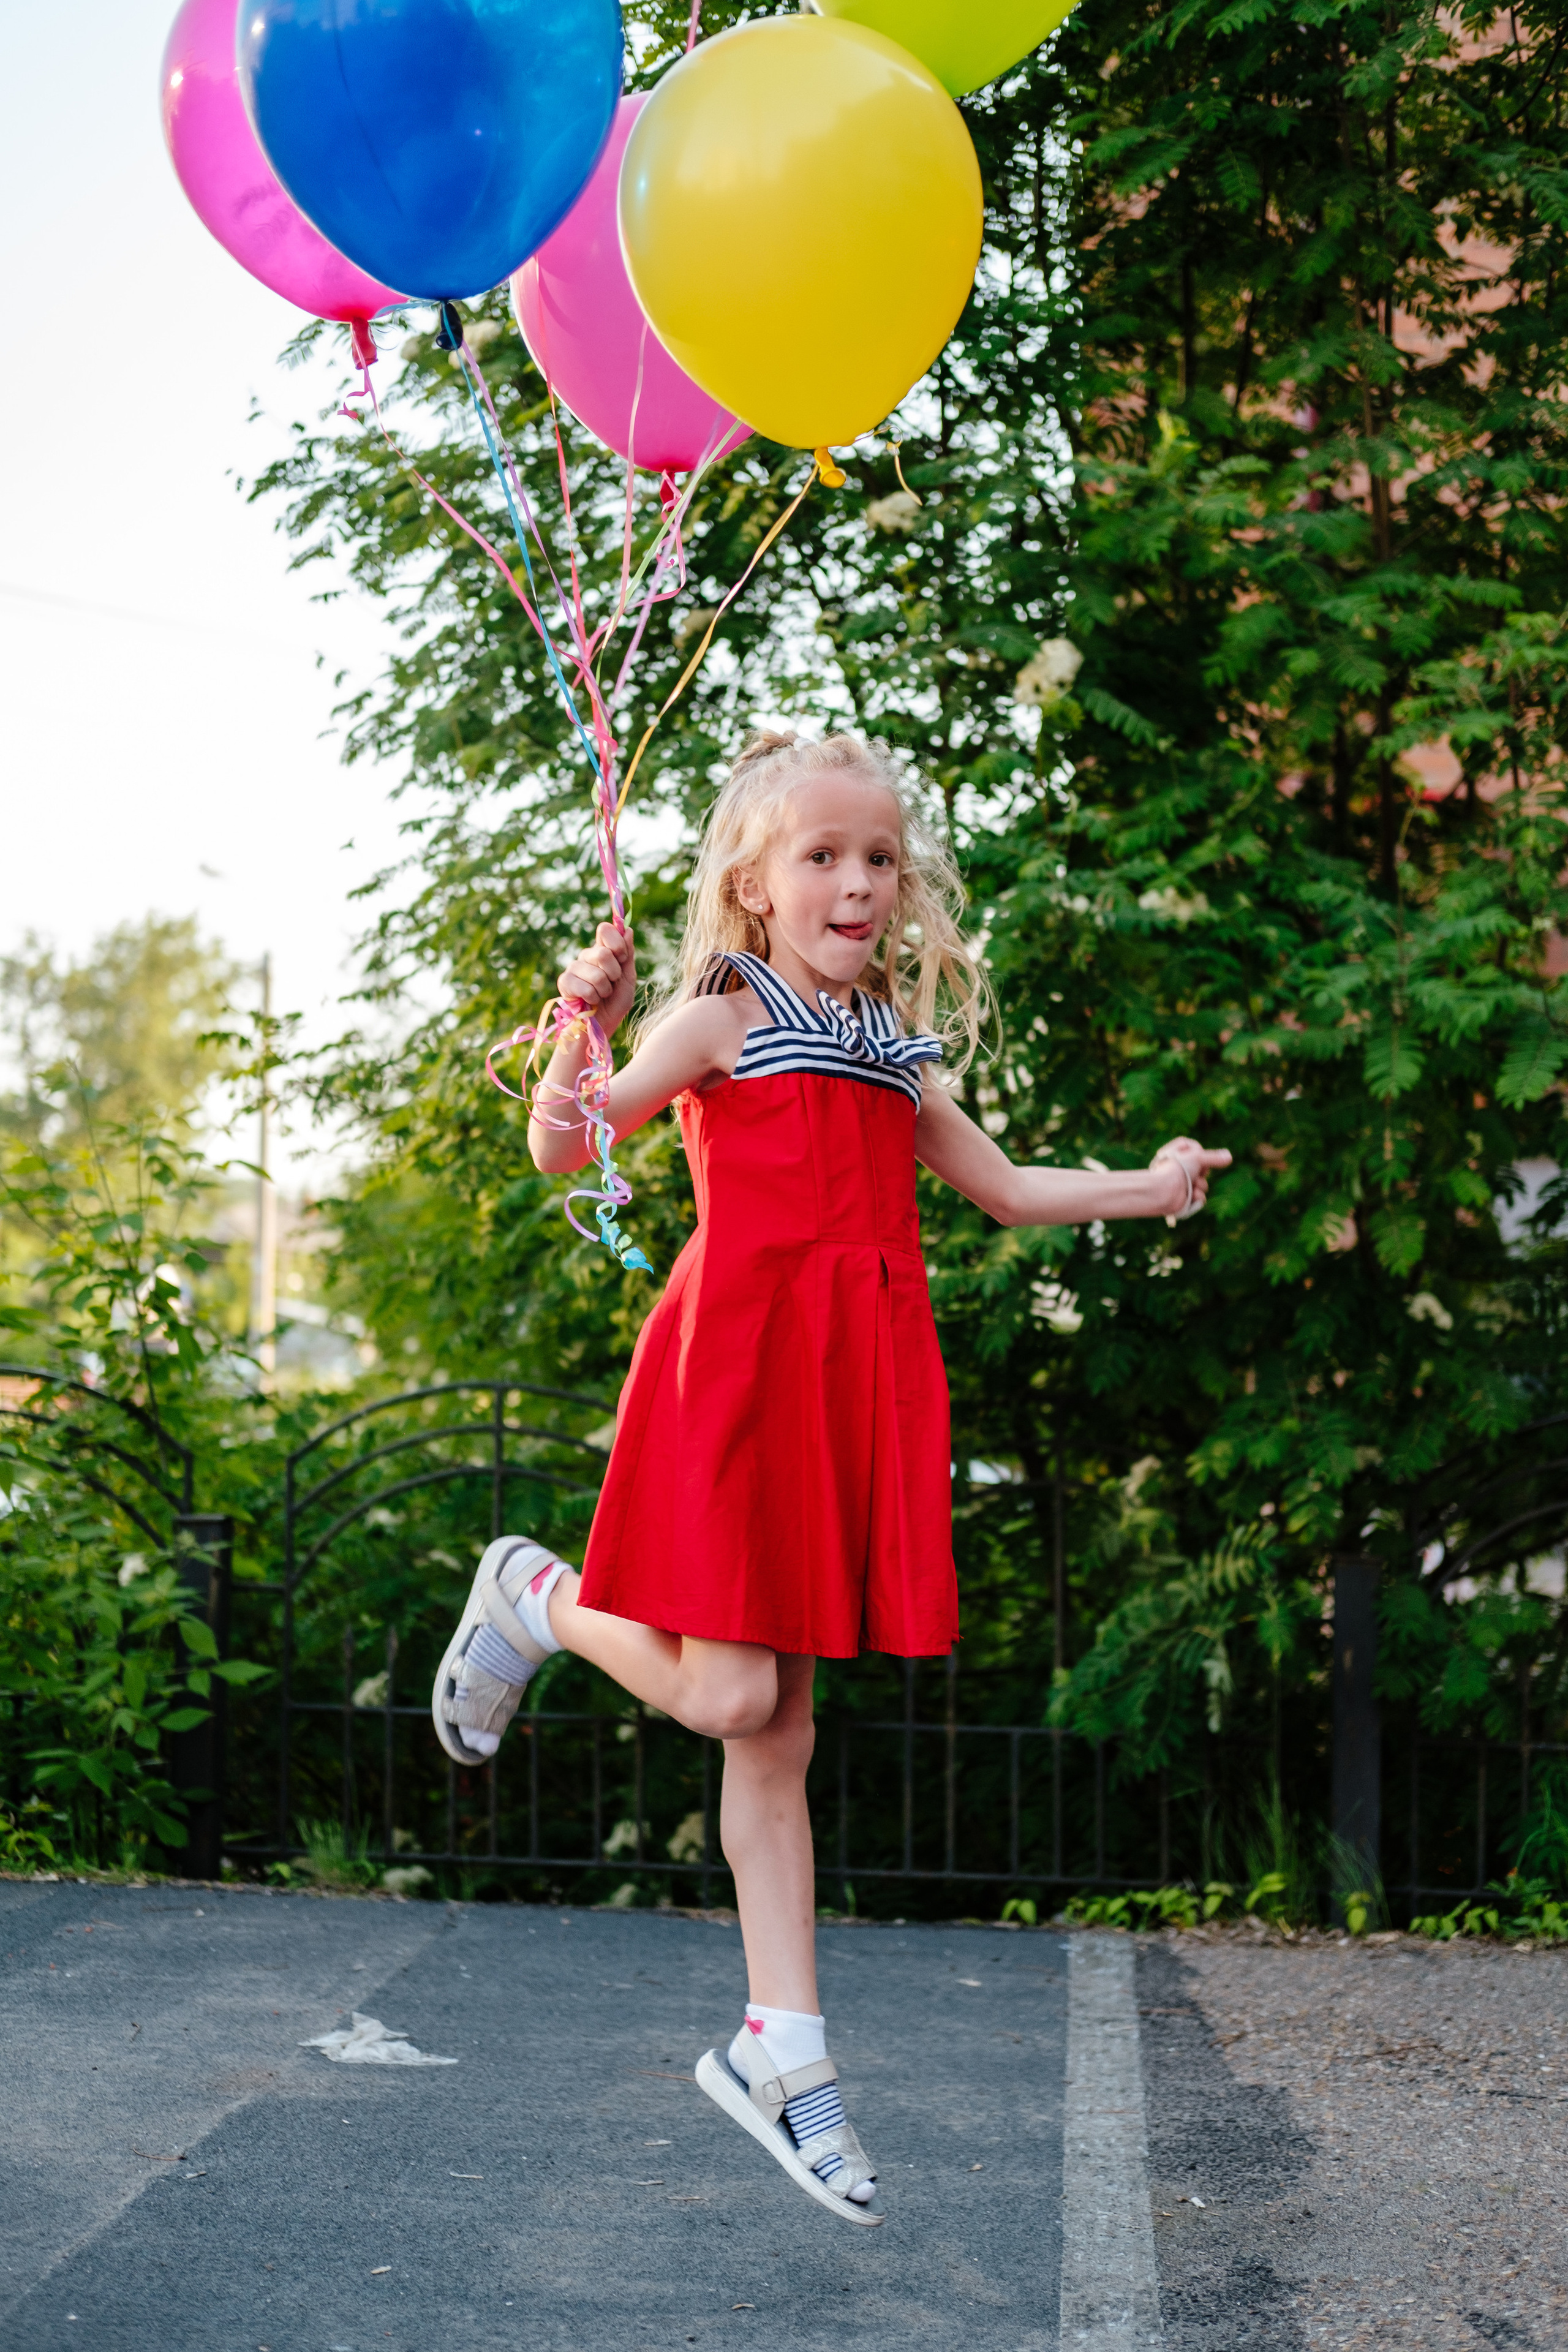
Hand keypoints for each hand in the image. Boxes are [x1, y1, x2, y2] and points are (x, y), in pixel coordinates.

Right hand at [557, 922, 635, 1036]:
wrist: (600, 1026)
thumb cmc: (614, 1003)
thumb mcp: (627, 979)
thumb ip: (628, 955)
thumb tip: (627, 929)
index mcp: (602, 951)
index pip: (605, 930)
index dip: (617, 944)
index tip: (622, 958)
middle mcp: (586, 956)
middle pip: (603, 953)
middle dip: (614, 974)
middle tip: (611, 984)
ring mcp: (574, 968)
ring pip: (596, 974)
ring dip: (604, 990)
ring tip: (601, 995)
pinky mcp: (564, 982)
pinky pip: (585, 988)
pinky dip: (593, 998)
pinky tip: (589, 1002)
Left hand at [1151, 1136, 1231, 1219]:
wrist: (1164, 1191)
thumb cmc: (1177, 1169)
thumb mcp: (1198, 1157)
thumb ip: (1214, 1158)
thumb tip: (1229, 1156)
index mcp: (1175, 1155)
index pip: (1194, 1149)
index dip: (1199, 1152)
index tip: (1197, 1154)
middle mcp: (1178, 1170)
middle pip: (1202, 1168)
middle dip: (1202, 1172)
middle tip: (1195, 1173)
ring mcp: (1181, 1185)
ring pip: (1203, 1185)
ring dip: (1200, 1186)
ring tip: (1191, 1186)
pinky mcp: (1184, 1199)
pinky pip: (1200, 1198)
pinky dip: (1197, 1197)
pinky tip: (1192, 1196)